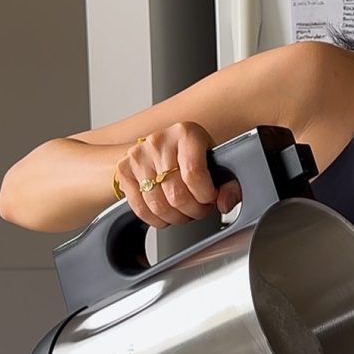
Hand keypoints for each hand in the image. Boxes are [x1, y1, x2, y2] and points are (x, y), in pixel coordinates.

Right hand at [114, 121, 241, 227]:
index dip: (205, 196)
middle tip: (199, 209)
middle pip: (176, 194)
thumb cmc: (192, 155)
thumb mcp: (216, 162)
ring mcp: (138, 156)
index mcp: (186, 134)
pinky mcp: (124, 171)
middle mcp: (159, 141)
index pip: (194, 174)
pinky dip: (156, 219)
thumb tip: (226, 202)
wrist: (159, 146)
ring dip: (176, 218)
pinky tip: (167, 214)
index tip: (210, 199)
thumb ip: (230, 183)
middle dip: (193, 211)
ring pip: (158, 205)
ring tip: (185, 212)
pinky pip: (140, 208)